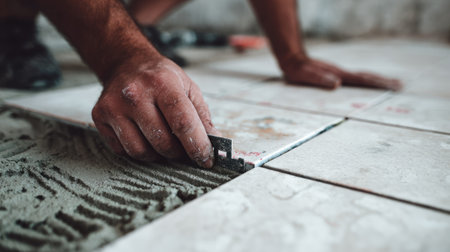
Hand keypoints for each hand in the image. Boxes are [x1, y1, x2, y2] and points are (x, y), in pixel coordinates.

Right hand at [92, 58, 217, 167]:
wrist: (126, 64)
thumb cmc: (160, 78)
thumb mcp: (188, 88)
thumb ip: (202, 117)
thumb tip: (215, 143)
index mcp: (162, 83)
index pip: (183, 123)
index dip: (197, 146)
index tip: (206, 160)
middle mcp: (135, 94)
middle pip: (162, 142)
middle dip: (179, 153)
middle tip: (184, 150)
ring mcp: (114, 107)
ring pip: (141, 151)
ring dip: (158, 155)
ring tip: (165, 143)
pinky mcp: (100, 117)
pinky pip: (124, 150)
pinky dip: (139, 151)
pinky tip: (145, 137)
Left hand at [281, 56, 402, 90]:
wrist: (293, 59)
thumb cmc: (298, 70)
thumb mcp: (306, 75)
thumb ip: (319, 79)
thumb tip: (337, 84)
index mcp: (338, 75)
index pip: (362, 80)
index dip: (377, 84)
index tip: (392, 86)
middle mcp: (342, 74)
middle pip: (367, 78)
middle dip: (384, 82)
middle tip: (401, 85)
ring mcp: (340, 74)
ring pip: (362, 77)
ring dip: (377, 81)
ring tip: (392, 84)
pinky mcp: (336, 75)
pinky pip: (355, 79)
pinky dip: (366, 82)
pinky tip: (369, 85)